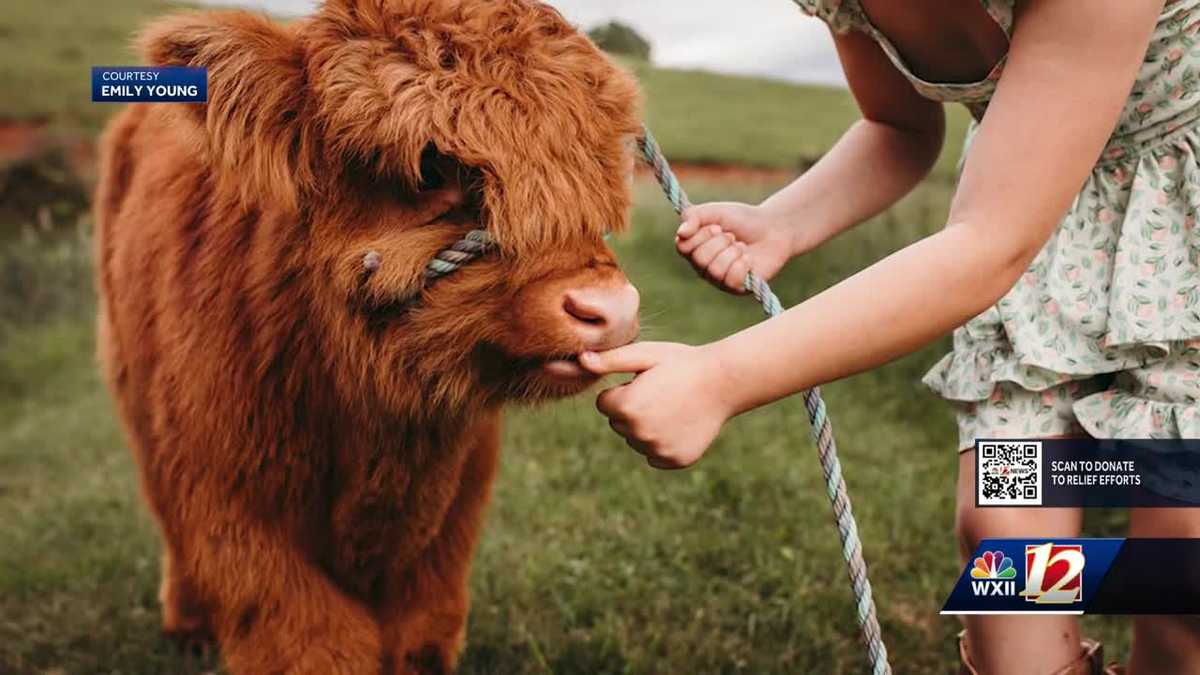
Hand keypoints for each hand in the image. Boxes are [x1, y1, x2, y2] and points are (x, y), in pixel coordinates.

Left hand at [579, 342, 734, 469]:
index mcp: (626, 407)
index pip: (604, 404)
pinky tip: (680, 423)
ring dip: (646, 426)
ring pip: (636, 439)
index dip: (623, 390)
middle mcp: (639, 434)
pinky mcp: (673, 461)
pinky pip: (654, 454)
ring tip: (672, 406)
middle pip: (618, 423)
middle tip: (661, 392)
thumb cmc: (681, 363)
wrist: (724, 381)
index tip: (646, 381)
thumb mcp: (644, 355)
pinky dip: (662, 442)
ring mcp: (657, 450)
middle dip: (632, 409)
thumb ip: (609, 361)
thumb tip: (579, 361)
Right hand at [676, 202, 795, 293]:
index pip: (683, 246)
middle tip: (732, 236)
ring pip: (715, 270)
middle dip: (720, 242)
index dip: (701, 234)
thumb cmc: (743, 220)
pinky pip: (731, 280)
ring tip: (741, 246)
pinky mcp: (736, 288)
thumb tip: (681, 233)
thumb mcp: (715, 211)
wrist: (773, 229)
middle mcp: (702, 266)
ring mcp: (718, 279)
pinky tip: (748, 258)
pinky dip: (742, 264)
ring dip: (733, 252)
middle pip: (700, 259)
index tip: (717, 227)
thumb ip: (693, 216)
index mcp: (694, 248)